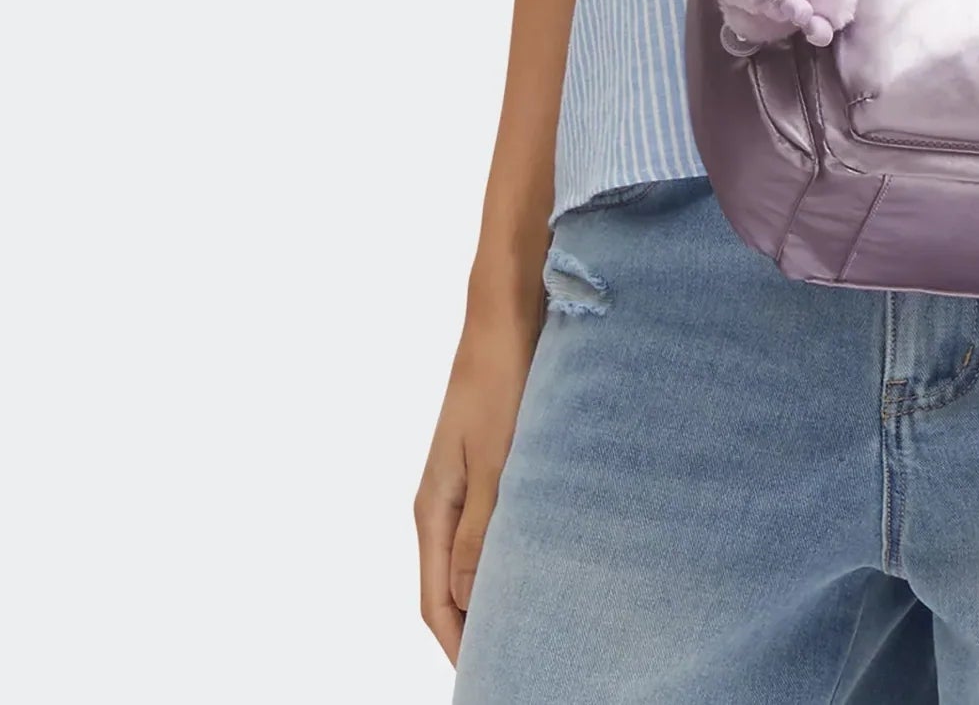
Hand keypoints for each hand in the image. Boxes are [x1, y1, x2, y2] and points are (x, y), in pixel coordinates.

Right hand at [414, 308, 538, 665]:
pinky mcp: (492, 460)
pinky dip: (511, 549)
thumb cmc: (501, 378)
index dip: (459, 645)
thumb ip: (482, 530)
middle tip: (520, 655)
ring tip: (537, 619)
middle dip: (477, 625)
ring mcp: (466, 479)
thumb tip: (469, 601)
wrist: (508, 310)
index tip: (489, 675)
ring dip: (498, 587)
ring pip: (475, 554)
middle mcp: (443, 500)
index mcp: (433, 508)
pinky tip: (544, 556)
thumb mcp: (496, 459)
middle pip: (452, 585)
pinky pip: (494, 522)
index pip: (436, 601)